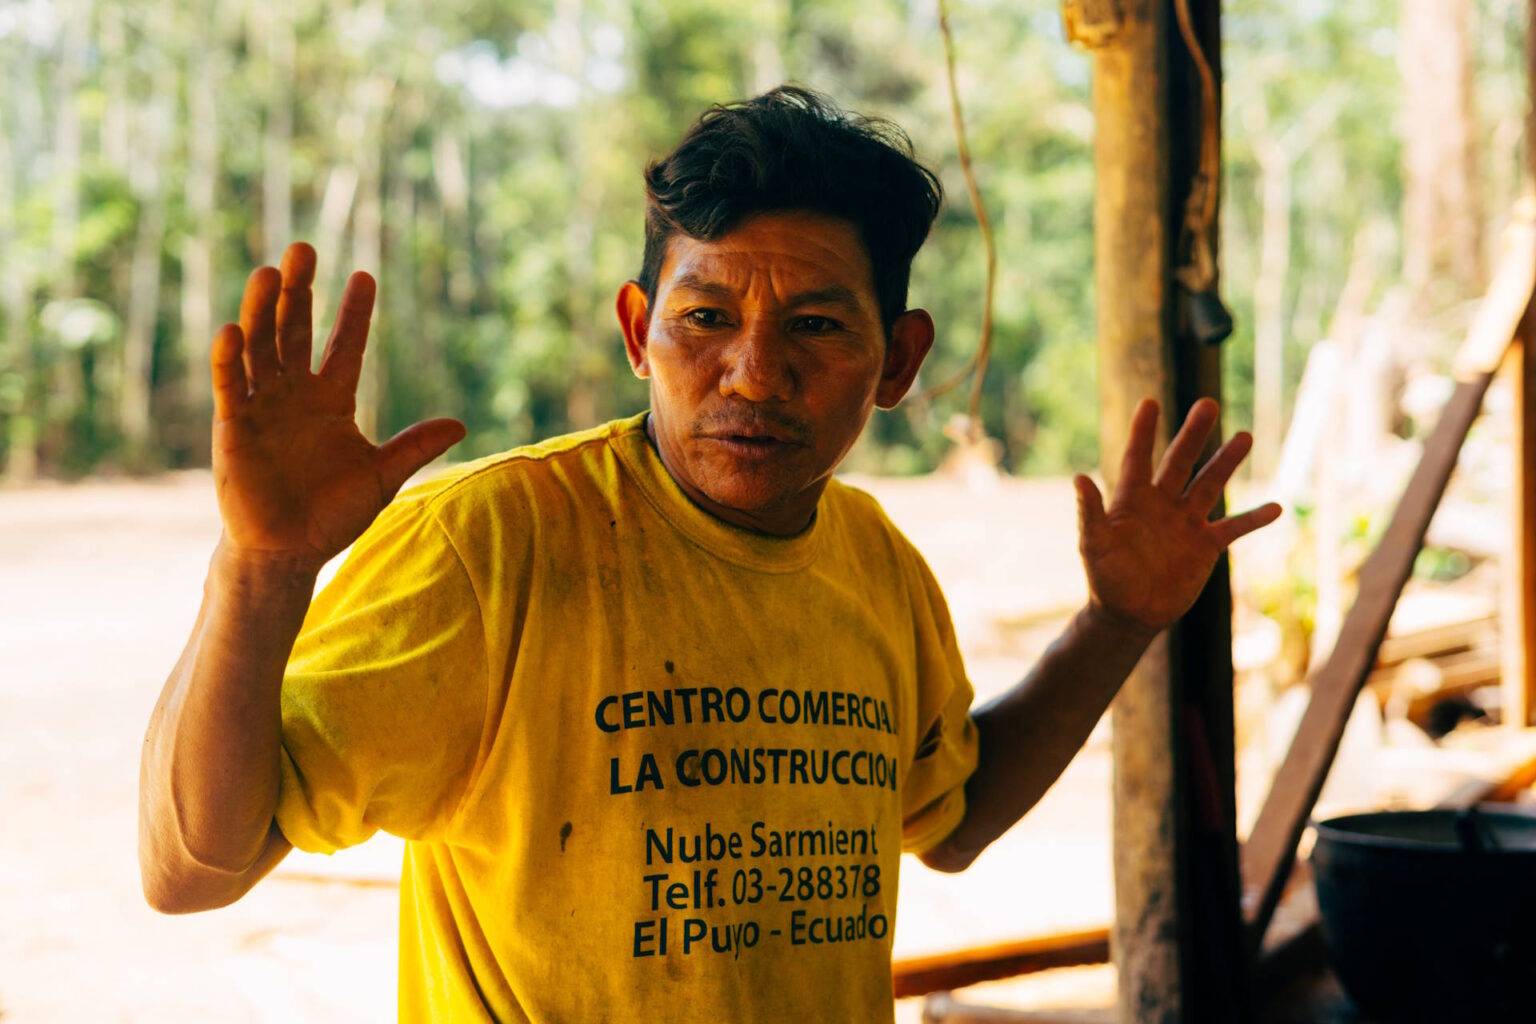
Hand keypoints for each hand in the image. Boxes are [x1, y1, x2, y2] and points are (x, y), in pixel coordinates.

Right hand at [209, 242, 465, 571]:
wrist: (290, 552)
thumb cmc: (332, 515)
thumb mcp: (381, 476)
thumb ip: (415, 446)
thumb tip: (461, 423)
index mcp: (331, 401)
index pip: (344, 345)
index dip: (355, 312)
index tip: (366, 275)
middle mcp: (294, 395)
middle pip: (294, 331)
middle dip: (299, 291)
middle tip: (304, 249)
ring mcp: (261, 407)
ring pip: (259, 347)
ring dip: (261, 310)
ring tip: (269, 271)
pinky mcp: (232, 428)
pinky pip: (229, 386)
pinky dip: (229, 359)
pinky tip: (233, 329)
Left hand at [1072, 396, 1281, 635]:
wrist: (1129, 614)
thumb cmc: (1105, 578)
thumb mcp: (1093, 546)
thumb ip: (1089, 514)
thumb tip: (1079, 479)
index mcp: (1132, 500)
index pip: (1138, 458)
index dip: (1143, 432)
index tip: (1149, 403)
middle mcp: (1161, 504)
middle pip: (1180, 462)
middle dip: (1193, 434)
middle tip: (1207, 404)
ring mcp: (1186, 522)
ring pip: (1209, 485)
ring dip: (1226, 462)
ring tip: (1244, 437)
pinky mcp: (1205, 546)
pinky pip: (1233, 528)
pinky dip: (1253, 519)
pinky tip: (1276, 507)